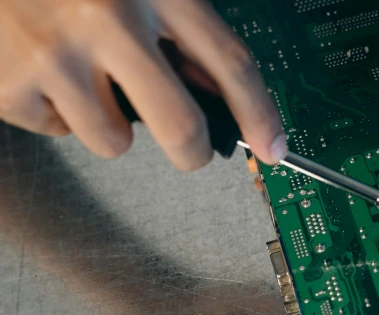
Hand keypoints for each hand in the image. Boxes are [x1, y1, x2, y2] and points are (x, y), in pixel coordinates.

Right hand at [0, 0, 286, 168]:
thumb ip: (180, 30)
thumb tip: (216, 95)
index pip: (230, 64)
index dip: (260, 114)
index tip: (274, 148)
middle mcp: (106, 20)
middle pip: (181, 128)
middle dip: (194, 152)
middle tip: (189, 148)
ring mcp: (54, 55)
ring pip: (114, 143)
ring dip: (109, 122)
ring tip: (86, 78)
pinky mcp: (8, 85)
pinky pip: (59, 133)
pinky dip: (57, 112)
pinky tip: (44, 72)